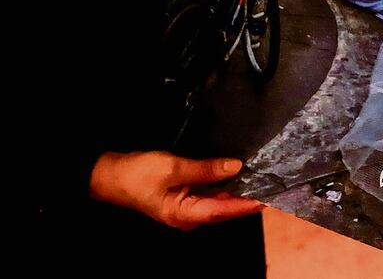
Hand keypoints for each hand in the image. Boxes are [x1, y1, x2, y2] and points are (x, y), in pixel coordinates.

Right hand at [89, 151, 261, 230]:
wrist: (109, 174)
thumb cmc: (138, 174)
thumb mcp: (173, 168)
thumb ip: (206, 169)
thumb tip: (236, 167)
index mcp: (184, 214)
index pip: (223, 211)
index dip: (246, 204)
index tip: (268, 198)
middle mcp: (188, 216)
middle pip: (224, 209)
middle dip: (247, 199)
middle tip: (272, 186)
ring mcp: (186, 208)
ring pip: (219, 202)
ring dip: (237, 193)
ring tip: (261, 181)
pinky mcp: (184, 198)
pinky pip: (210, 195)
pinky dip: (224, 188)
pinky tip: (237, 177)